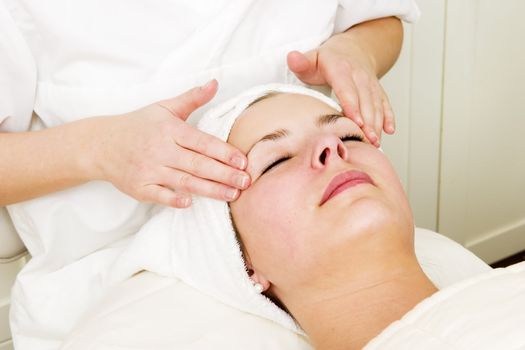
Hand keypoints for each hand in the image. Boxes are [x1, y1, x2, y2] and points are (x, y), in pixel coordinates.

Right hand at [90, 80, 249, 207]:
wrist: (100, 144)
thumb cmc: (139, 125)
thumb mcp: (164, 107)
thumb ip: (192, 98)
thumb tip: (215, 82)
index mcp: (170, 130)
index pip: (202, 142)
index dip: (224, 152)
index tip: (244, 161)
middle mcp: (161, 150)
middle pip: (198, 164)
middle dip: (225, 174)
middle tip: (247, 181)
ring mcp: (149, 170)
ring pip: (184, 181)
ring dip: (210, 190)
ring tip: (233, 194)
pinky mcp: (139, 187)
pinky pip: (159, 195)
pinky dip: (174, 199)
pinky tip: (191, 203)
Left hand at [287, 40, 394, 146]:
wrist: (351, 49)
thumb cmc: (327, 59)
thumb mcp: (312, 57)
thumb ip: (301, 62)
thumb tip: (292, 57)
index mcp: (341, 69)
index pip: (347, 89)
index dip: (352, 106)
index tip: (356, 122)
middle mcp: (359, 76)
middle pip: (365, 101)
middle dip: (368, 121)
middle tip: (367, 140)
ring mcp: (371, 84)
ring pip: (376, 104)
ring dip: (377, 123)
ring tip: (375, 142)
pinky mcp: (378, 91)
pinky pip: (385, 103)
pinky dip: (389, 117)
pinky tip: (390, 131)